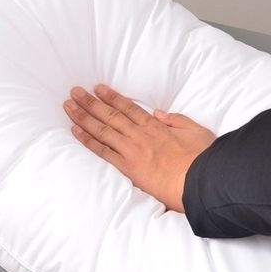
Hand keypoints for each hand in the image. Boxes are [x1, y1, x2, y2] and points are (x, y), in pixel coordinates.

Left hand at [63, 83, 215, 212]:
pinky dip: (88, 140)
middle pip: (109, 115)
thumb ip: (176, 120)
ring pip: (102, 130)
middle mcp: (138, 135)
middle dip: (90, 102)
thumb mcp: (196, 131)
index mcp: (154, 126)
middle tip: (75, 92)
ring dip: (83, 117)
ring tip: (69, 107)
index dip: (111, 97)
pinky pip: (103, 151)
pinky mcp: (127, 167)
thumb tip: (159, 114)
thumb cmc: (201, 159)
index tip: (97, 88)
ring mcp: (131, 150)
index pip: (127, 108)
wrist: (200, 183)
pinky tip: (76, 131)